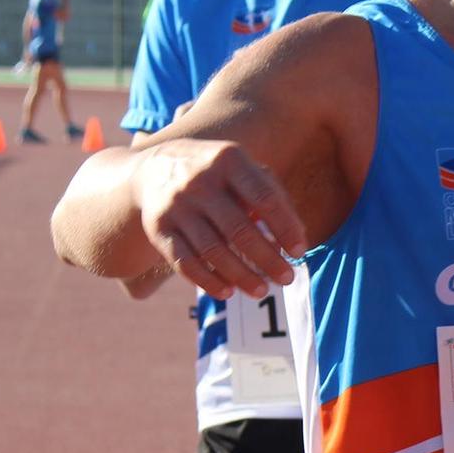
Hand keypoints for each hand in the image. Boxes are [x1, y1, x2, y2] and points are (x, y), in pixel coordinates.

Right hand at [133, 139, 308, 299]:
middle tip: (287, 279)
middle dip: (267, 259)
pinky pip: (184, 262)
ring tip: (261, 291)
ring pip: (213, 250)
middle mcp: (199, 181)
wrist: (153, 168)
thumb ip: (271, 194)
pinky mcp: (158, 228)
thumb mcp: (242, 169)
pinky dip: (207, 281)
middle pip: (239, 229)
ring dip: (241, 275)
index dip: (285, 228)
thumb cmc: (216, 175)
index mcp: (228, 160)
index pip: (264, 198)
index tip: (300, 252)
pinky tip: (228, 292)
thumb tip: (298, 237)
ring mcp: (176, 205)